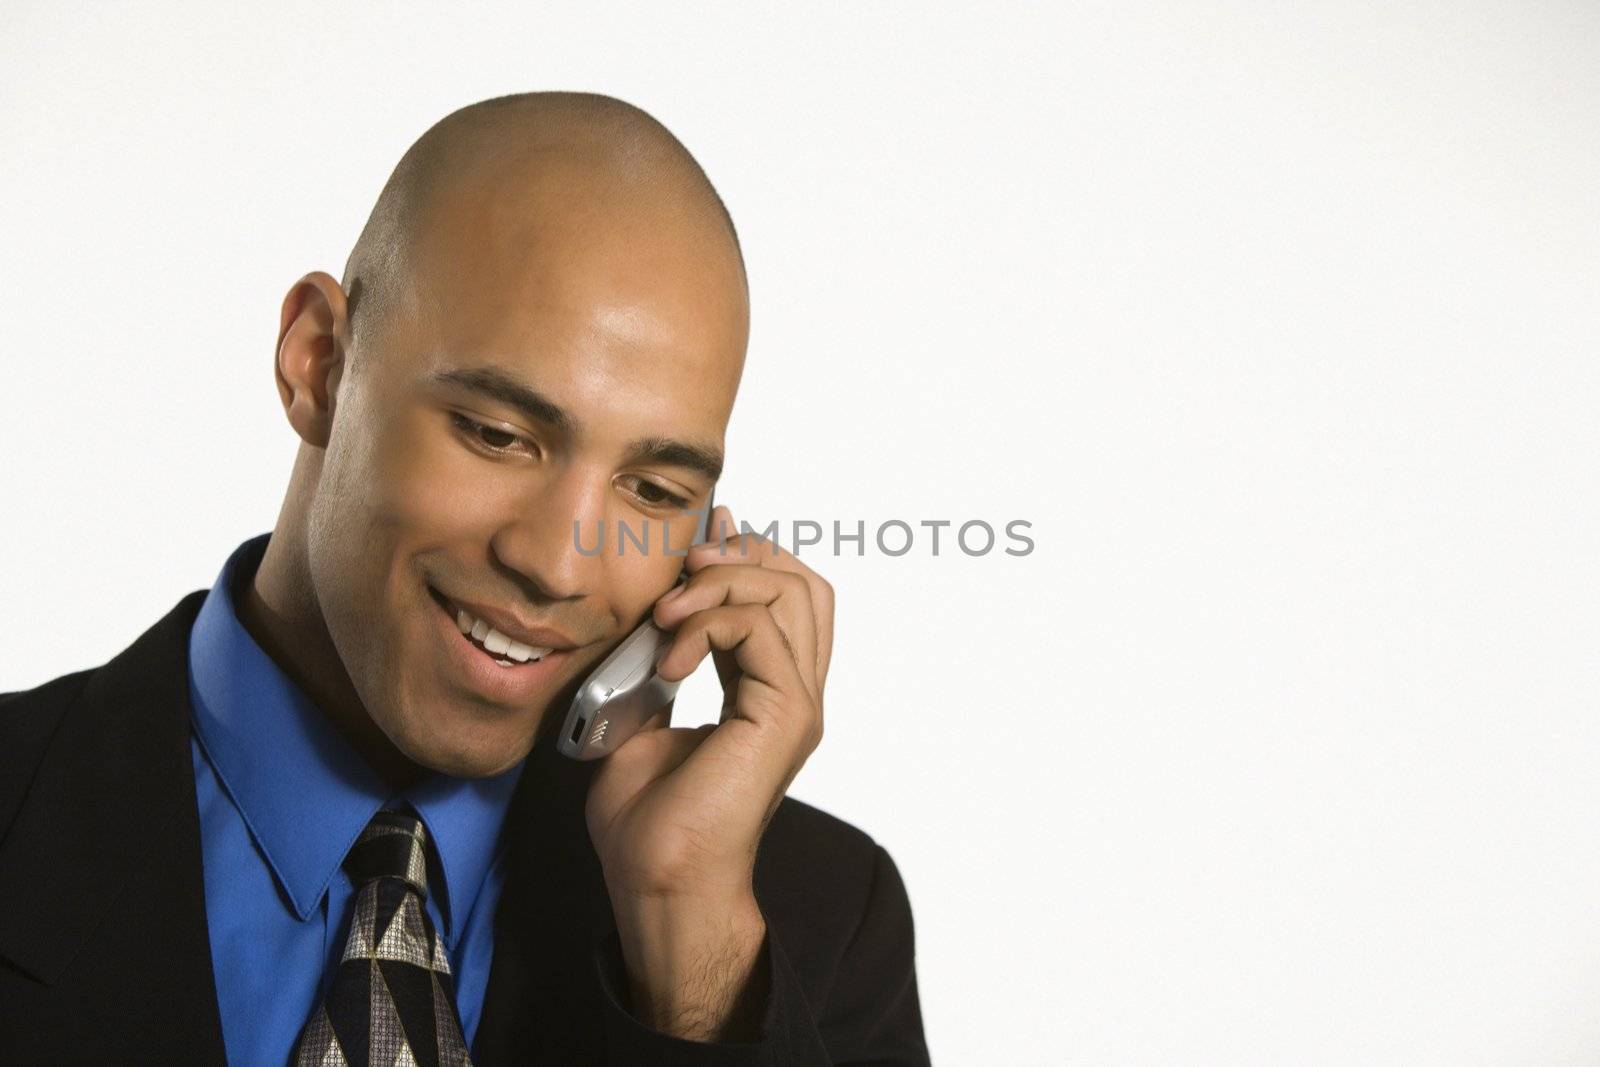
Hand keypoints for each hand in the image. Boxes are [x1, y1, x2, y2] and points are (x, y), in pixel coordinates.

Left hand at [584, 504, 833, 1039]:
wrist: (659, 882)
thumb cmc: (649, 822)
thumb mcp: (640, 718)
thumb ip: (655, 662)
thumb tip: (647, 612)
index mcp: (770, 693)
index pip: (789, 597)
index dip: (749, 554)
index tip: (699, 536)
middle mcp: (796, 694)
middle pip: (805, 583)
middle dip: (743, 554)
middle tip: (687, 565)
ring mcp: (797, 704)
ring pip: (790, 592)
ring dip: (719, 583)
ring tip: (668, 611)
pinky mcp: (785, 715)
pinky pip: (759, 630)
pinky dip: (706, 626)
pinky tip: (668, 658)